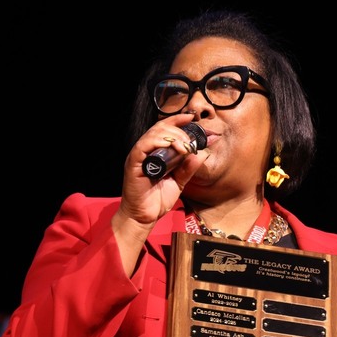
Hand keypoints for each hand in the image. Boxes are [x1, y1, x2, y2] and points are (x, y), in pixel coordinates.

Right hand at [116, 114, 209, 228]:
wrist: (144, 217)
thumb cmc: (157, 200)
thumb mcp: (179, 182)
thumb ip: (189, 168)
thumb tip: (203, 153)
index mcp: (155, 152)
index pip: (165, 129)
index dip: (178, 120)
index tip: (192, 119)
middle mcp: (146, 150)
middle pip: (161, 127)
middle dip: (180, 131)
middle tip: (191, 142)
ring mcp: (139, 155)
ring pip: (154, 133)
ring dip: (172, 137)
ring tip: (184, 148)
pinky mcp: (133, 163)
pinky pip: (144, 145)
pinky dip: (158, 142)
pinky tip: (170, 146)